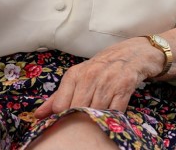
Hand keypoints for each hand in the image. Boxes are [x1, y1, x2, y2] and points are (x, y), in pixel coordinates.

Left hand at [34, 38, 157, 117]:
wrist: (137, 52)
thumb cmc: (105, 66)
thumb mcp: (80, 76)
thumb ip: (59, 96)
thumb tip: (38, 115)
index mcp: (74, 74)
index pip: (60, 106)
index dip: (63, 118)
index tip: (69, 121)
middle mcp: (90, 75)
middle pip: (77, 111)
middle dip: (80, 120)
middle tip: (84, 124)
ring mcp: (108, 80)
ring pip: (95, 111)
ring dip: (97, 119)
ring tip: (98, 120)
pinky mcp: (125, 85)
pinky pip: (115, 109)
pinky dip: (113, 116)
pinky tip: (112, 115)